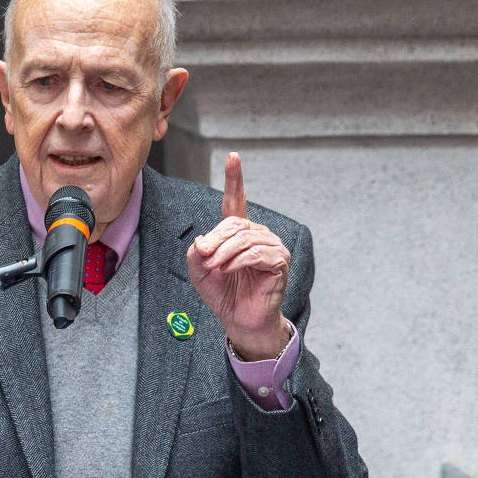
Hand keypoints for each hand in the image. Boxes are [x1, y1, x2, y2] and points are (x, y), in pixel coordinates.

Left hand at [186, 154, 291, 361]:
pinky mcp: (280, 262)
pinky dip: (238, 261)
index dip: (235, 179)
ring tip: (215, 268)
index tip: (233, 157)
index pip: (237, 201)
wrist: (239, 320)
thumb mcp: (199, 270)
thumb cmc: (223, 294)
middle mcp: (258, 235)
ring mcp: (272, 246)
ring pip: (244, 239)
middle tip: (204, 258)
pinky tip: (229, 271)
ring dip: (224, 254)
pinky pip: (256, 253)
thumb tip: (203, 241)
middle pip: (234, 224)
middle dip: (215, 240)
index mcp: (239, 233)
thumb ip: (197, 251)